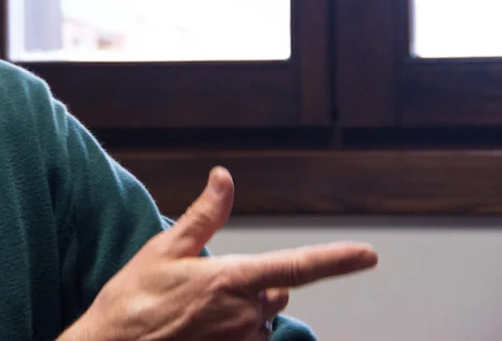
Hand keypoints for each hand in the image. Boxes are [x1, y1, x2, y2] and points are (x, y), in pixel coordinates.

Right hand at [61, 167, 377, 340]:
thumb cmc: (133, 301)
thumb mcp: (164, 250)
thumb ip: (204, 216)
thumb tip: (224, 177)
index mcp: (230, 281)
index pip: (297, 267)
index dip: (337, 260)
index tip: (368, 255)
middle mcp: (243, 317)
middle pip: (274, 294)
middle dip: (253, 288)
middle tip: (205, 288)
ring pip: (260, 323)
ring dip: (241, 316)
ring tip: (195, 316)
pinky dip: (233, 336)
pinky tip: (201, 333)